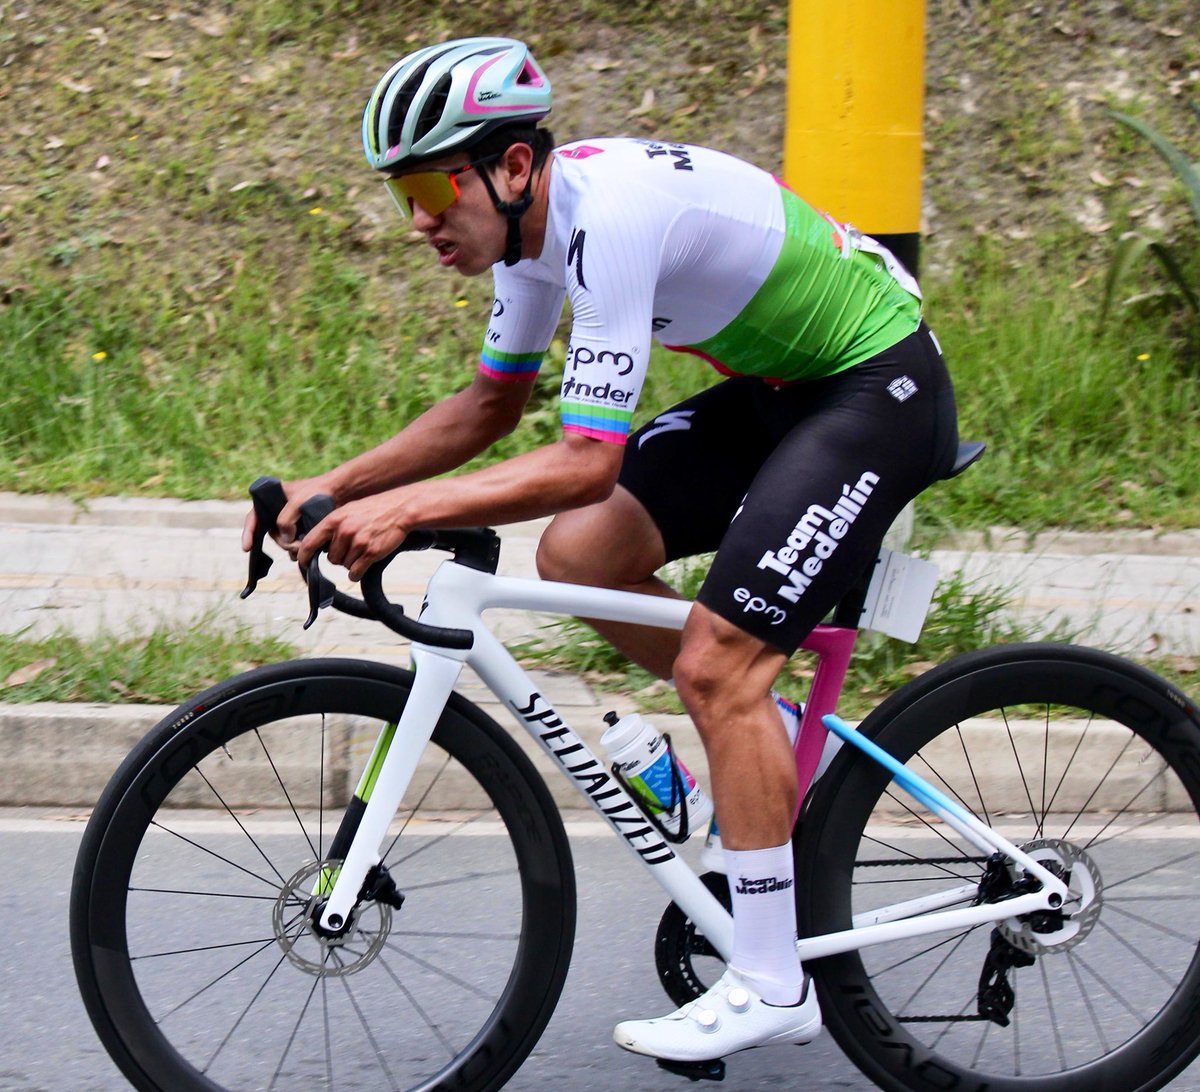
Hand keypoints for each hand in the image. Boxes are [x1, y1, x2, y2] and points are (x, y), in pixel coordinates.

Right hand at [241, 475, 336, 559]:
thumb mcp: (298, 502)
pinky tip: (304, 553)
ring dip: (291, 548)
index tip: (247, 548)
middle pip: (273, 534)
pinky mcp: (302, 530)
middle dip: (283, 542)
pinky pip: (294, 544)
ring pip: (284, 541)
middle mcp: (279, 512)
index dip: (249, 533)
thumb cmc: (318, 491)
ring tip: (303, 547)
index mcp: (272, 501)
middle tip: (297, 546)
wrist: (340, 493)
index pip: (254, 518)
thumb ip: (285, 520)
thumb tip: (285, 539)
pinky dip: (298, 549)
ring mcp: (291, 522)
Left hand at [295, 490, 410, 581]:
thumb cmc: (375, 509)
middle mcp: (344, 531)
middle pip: (331, 558)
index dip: (304, 556)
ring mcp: (358, 542)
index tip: (304, 562)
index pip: (309, 542)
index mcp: (334, 520)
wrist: (400, 509)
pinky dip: (357, 573)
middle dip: (340, 557)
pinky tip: (364, 565)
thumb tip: (319, 543)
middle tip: (352, 548)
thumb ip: (333, 525)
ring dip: (352, 563)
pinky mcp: (371, 553)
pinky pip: (355, 573)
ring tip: (363, 550)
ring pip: (345, 566)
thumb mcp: (348, 510)